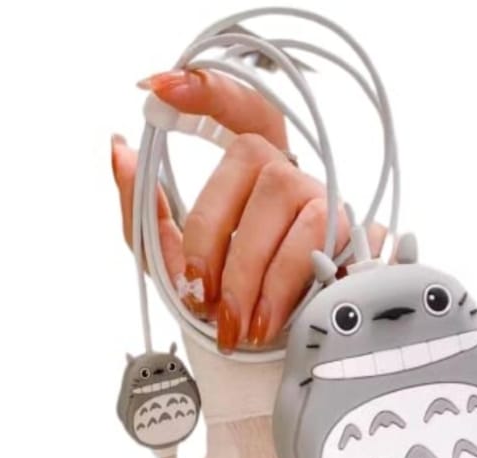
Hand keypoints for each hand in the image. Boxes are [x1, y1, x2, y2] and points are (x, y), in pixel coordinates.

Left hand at [112, 70, 384, 352]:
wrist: (275, 349)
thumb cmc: (223, 298)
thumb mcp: (173, 261)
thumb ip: (145, 210)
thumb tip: (120, 146)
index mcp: (248, 172)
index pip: (240, 110)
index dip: (209, 90)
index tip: (161, 89)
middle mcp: (289, 173)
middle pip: (253, 159)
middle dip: (215, 238)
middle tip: (203, 297)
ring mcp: (327, 197)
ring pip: (285, 198)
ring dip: (250, 271)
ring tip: (235, 323)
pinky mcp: (355, 231)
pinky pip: (320, 240)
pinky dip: (284, 286)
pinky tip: (268, 319)